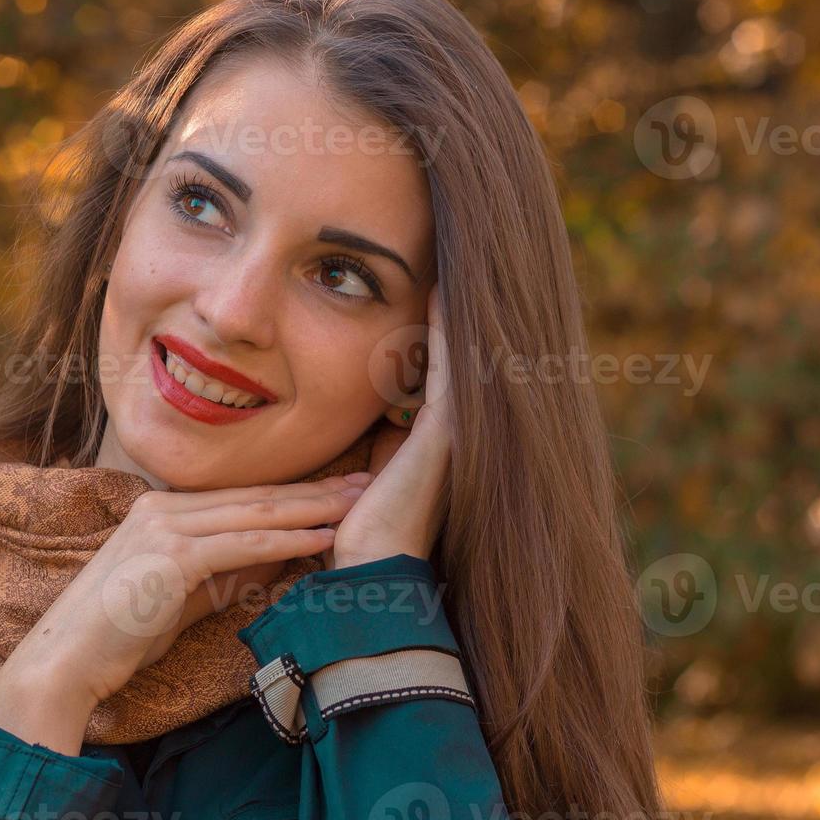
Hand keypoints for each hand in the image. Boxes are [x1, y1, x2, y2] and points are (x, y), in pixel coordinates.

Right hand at [0, 472, 371, 752]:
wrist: (66, 661)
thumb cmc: (116, 637)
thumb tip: (266, 564)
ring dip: (312, 507)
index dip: (291, 493)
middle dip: (313, 490)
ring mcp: (166, 526)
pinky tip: (324, 535)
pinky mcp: (174, 554)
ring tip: (357, 502)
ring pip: (255, 513)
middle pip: (254, 496)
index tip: (336, 490)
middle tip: (364, 480)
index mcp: (160, 510)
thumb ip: (218, 574)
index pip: (239, 499)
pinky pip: (245, 543)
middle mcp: (163, 507)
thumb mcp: (178, 597)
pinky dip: (288, 538)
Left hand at [329, 286, 453, 568]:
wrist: (371, 563)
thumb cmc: (360, 522)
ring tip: (453, 261)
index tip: (433, 281)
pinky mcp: (447, 427)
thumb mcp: (371, 461)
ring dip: (454, 308)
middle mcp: (457, 426)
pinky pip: (447, 362)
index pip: (441, 364)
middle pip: (460, 352)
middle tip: (456, 257)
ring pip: (459, 351)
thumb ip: (377, 430)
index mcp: (438, 433)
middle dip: (456, 309)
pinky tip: (441, 288)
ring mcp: (458, 426)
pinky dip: (444, 325)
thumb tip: (360, 401)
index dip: (440, 324)